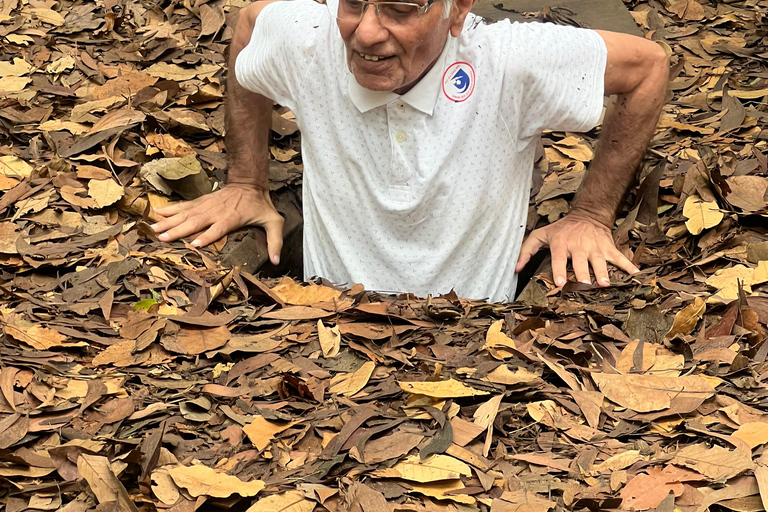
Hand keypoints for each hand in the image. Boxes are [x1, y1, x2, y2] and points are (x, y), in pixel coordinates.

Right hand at [151, 184, 283, 264]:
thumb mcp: (274, 222)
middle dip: (178, 230)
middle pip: (195, 222)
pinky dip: (169, 209)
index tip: (195, 244)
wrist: (249, 183)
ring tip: (152, 229)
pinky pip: (183, 206)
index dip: (208, 236)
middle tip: (161, 238)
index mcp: (232, 217)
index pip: (218, 228)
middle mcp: (216, 211)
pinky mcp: (201, 202)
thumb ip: (275, 241)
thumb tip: (276, 261)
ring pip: (185, 213)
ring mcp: (206, 205)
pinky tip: (156, 213)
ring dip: (168, 221)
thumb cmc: (260, 205)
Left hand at [516, 212, 638, 287]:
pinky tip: (636, 275)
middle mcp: (578, 246)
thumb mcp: (541, 235)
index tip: (560, 282)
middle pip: (580, 263)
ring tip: (605, 284)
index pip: (559, 258)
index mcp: (561, 244)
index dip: (559, 270)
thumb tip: (515, 268)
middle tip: (584, 286)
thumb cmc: (561, 229)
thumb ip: (526, 250)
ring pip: (599, 261)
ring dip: (603, 273)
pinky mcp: (608, 247)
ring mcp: (595, 247)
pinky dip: (628, 265)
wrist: (587, 214)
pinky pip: (619, 257)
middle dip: (582, 275)